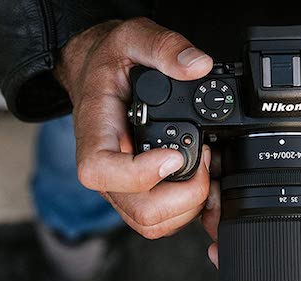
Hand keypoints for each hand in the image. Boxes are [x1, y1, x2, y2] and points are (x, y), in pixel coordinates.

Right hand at [54, 18, 213, 238]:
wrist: (98, 75)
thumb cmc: (109, 64)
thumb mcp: (132, 37)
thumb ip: (163, 47)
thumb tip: (197, 65)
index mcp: (95, 134)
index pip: (100, 171)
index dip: (140, 173)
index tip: (174, 156)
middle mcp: (105, 170)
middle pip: (137, 210)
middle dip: (183, 195)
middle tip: (204, 161)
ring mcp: (121, 187)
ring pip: (151, 223)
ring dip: (189, 206)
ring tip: (205, 169)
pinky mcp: (138, 194)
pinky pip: (161, 221)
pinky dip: (189, 210)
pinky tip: (202, 182)